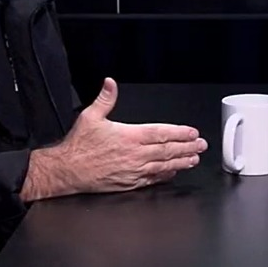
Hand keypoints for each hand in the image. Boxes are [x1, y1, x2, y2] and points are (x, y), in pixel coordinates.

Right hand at [22, 78, 206, 200]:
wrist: (66, 170)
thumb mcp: (90, 116)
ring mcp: (133, 170)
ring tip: (194, 159)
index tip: (192, 132)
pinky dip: (164, 175)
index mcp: (129, 136)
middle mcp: (134, 154)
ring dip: (181, 162)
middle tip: (201, 145)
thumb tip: (110, 83)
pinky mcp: (128, 183)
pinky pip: (152, 179)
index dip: (179, 133)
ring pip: (163, 165)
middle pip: (167, 150)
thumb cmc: (78, 146)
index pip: (161, 133)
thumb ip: (105, 99)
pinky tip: (173, 172)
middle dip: (187, 147)